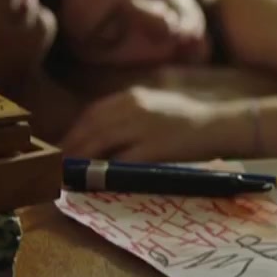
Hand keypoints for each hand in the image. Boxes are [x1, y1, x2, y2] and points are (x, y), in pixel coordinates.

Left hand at [60, 87, 238, 161]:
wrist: (218, 125)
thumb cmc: (186, 118)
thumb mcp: (153, 105)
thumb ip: (127, 115)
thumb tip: (99, 134)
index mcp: (132, 97)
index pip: (92, 113)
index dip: (74, 131)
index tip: (63, 146)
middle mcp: (133, 107)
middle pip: (91, 128)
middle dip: (72, 147)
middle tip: (58, 165)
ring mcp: (142, 127)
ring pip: (100, 143)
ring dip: (81, 159)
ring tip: (69, 174)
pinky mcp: (153, 148)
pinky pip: (121, 161)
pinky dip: (104, 170)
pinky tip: (95, 179)